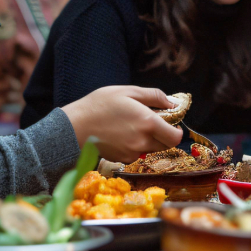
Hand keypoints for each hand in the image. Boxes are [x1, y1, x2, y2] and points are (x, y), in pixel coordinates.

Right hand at [61, 86, 181, 162]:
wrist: (74, 127)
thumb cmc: (99, 105)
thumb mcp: (128, 91)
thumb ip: (154, 96)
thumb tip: (172, 102)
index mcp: (148, 123)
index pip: (175, 137)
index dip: (177, 131)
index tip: (171, 124)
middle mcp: (143, 141)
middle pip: (166, 145)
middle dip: (163, 135)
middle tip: (151, 122)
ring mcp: (132, 152)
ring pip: (151, 149)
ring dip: (149, 140)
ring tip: (132, 125)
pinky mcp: (122, 159)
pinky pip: (137, 153)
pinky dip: (135, 146)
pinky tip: (122, 134)